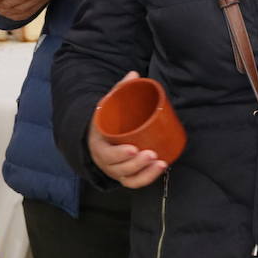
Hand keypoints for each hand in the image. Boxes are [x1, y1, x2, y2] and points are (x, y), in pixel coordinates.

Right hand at [88, 72, 167, 188]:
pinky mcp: (125, 175)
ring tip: (159, 162)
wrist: (98, 137)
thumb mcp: (108, 105)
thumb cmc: (106, 120)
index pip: (106, 154)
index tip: (133, 148)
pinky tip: (160, 168)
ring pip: (128, 178)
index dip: (119, 154)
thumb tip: (134, 74)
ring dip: (145, 173)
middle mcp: (105, 162)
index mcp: (98, 145)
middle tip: (151, 154)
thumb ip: (119, 90)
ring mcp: (115, 170)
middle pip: (119, 168)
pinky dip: (147, 178)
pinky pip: (135, 182)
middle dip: (136, 163)